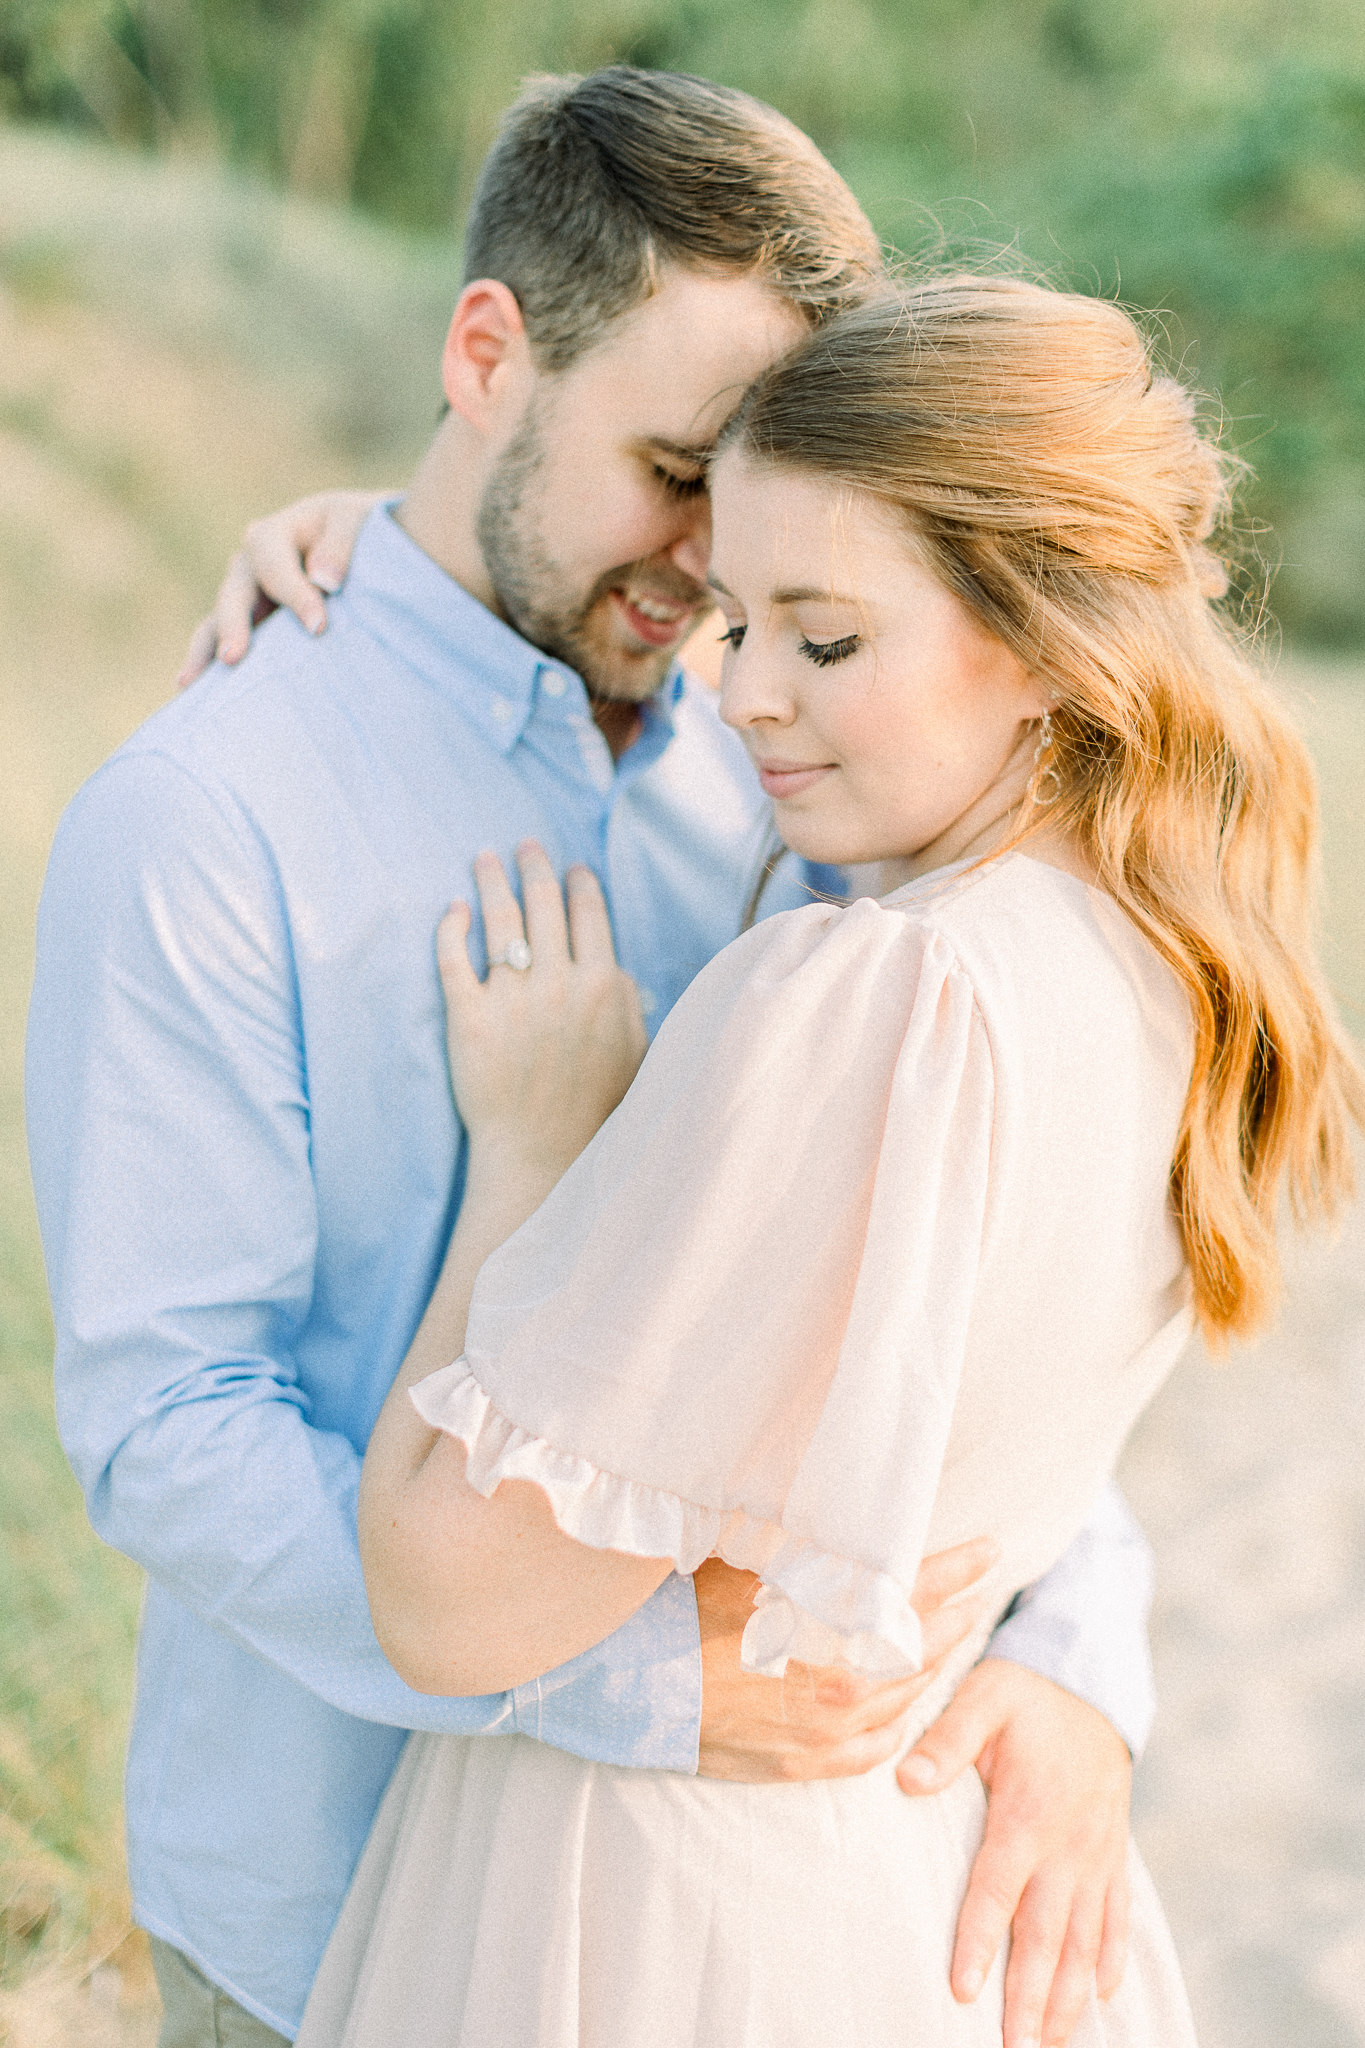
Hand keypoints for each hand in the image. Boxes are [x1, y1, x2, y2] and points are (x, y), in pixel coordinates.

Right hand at [176, 488, 385, 686]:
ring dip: (206, 653)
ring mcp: (245, 598)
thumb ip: (342, 543)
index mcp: (273, 535)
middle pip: (234, 595)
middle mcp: (249, 566)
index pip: (274, 566)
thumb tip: (324, 581)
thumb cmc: (359, 531)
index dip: (294, 594)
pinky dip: (207, 666)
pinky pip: (221, 645)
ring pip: (217, 623)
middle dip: (233, 627)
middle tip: (233, 657)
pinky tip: (193, 693)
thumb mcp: (356, 522)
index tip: (318, 627)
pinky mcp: (248, 626)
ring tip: (192, 685)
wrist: (359, 544)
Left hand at [438, 842, 646, 1183]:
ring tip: (484, 858)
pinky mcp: (468, 1017)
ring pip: (500, 920)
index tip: (571, 867)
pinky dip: (452, 927)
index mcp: (603, 987)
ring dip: (493, 880)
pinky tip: (452, 910)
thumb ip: (629, 1006)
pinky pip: (454, 958)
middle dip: (535, 866)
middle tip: (526, 845)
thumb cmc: (593, 1112)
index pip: (590, 915)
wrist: (541, 1156)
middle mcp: (558, 984)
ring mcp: (511, 999)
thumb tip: (618, 970)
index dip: (579, 883)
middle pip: (544, 904)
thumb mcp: (635, 1055)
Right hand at [694, 1538, 999, 1782]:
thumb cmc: (682, 1610)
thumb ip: (798, 1545)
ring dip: (931, 1667)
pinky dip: (897, 1724)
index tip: (990, 1550)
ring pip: (902, 1699)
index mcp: (828, 1627)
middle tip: (980, 1594)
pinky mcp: (801, 1763)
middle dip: (956, 1616)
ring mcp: (823, 1732)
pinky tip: (905, 1706)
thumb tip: (834, 1513)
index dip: (957, 1568)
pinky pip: (873, 1750)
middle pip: (919, 1648)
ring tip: (948, 1640)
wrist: (630, 1687)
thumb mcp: (742, 1557)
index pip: (913, 1591)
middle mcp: (838, 1685)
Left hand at [897, 1658, 1130, 2047]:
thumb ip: (947, 1740)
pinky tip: (1104, 1994)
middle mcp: (1068, 1845)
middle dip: (1031, 1998)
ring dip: (1069, 1995)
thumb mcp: (983, 1698)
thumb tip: (907, 1780)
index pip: (997, 1889)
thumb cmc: (1025, 1691)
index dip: (979, 1940)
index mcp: (1028, 1813)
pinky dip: (1113, 1956)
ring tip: (1053, 2042)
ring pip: (1085, 1938)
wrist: (1092, 1679)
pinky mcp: (1113, 1851)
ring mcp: (1096, 1853)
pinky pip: (1118, 1913)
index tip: (963, 1990)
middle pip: (1047, 1933)